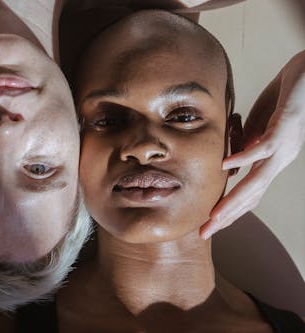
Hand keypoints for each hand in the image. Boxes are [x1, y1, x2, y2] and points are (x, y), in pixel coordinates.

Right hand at [200, 50, 304, 238]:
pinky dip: (243, 159)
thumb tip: (232, 163)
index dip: (230, 211)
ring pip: (257, 182)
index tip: (210, 224)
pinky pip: (262, 148)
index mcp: (272, 159)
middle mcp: (279, 160)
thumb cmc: (287, 94)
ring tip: (214, 215)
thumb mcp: (259, 122)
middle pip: (251, 196)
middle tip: (204, 233)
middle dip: (227, 217)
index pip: (249, 193)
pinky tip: (225, 168)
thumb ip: (247, 142)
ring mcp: (283, 148)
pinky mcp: (284, 130)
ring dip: (234, 201)